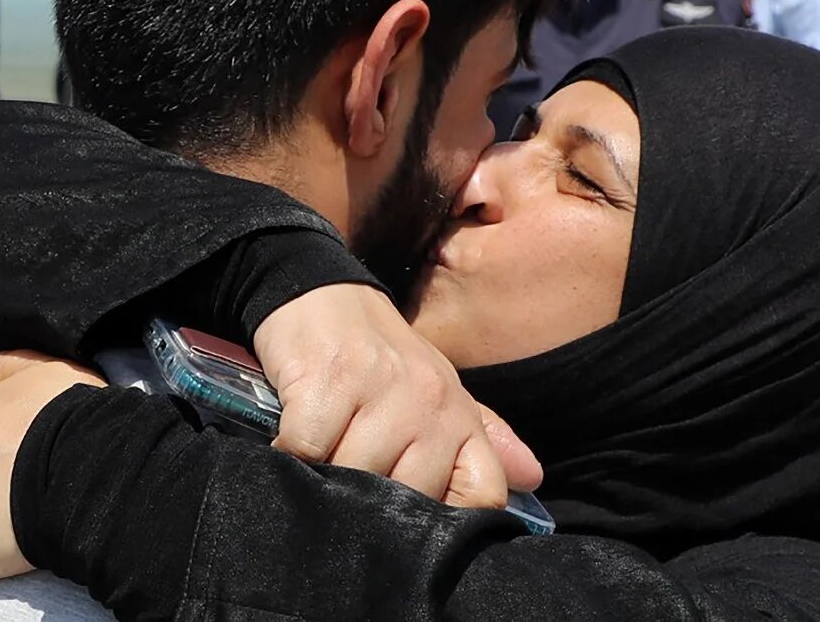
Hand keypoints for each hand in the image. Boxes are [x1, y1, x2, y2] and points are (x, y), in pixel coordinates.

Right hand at [253, 283, 541, 508]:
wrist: (319, 294)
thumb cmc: (378, 358)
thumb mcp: (436, 394)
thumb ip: (481, 441)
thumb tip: (531, 477)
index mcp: (460, 414)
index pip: (481, 494)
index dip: (447, 525)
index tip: (412, 526)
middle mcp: (430, 401)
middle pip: (407, 498)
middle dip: (369, 505)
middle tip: (345, 485)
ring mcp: (380, 389)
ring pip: (354, 477)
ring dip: (324, 482)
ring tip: (316, 462)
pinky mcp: (328, 382)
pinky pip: (308, 452)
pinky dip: (290, 457)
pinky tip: (288, 444)